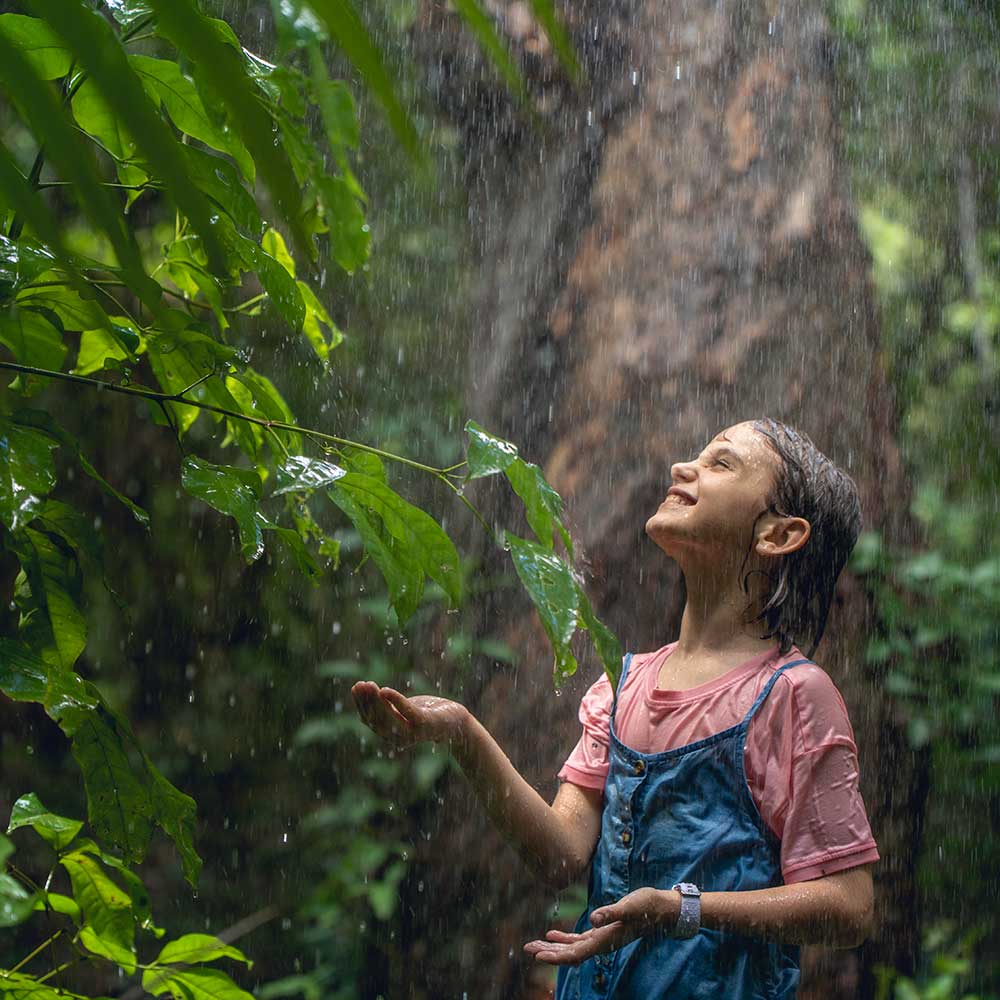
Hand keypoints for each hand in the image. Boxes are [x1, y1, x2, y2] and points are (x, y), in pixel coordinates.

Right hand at [351, 681, 468, 748]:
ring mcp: (412, 732)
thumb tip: (365, 692)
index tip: (355, 687)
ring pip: (388, 717)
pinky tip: (385, 690)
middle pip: (376, 720)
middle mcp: (399, 738)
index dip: (361, 704)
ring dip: (376, 701)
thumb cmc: (428, 713)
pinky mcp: (425, 723)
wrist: (456, 721)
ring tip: (369, 685)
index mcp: (390, 735)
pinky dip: (395, 701)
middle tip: (359, 684)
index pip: (370, 720)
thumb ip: (388, 707)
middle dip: (366, 701)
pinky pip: (407, 712)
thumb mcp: (404, 709)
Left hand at [523, 887, 678, 965]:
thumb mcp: (628, 906)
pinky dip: (565, 939)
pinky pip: (579, 940)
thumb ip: (611, 912)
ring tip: (533, 945)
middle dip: (548, 953)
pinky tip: (552, 935)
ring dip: (552, 948)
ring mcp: (602, 939)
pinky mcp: (604, 931)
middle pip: (570, 954)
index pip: (575, 954)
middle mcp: (601, 944)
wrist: (662, 909)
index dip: (556, 956)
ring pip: (572, 949)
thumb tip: (594, 919)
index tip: (537, 956)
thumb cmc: (646, 906)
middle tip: (526, 949)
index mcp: (605, 941)